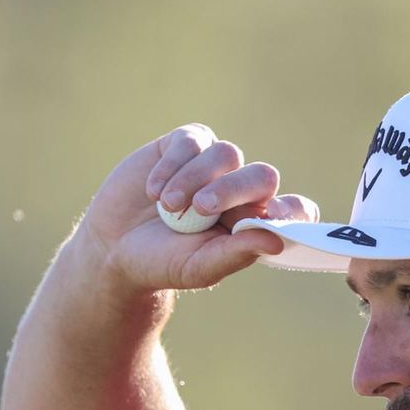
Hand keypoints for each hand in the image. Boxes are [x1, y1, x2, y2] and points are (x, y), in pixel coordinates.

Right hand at [79, 124, 317, 291]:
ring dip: (194, 180)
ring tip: (168, 208)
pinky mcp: (184, 145)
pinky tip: (153, 191)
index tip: (273, 216)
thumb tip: (276, 240)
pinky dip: (172, 167)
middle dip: (233, 191)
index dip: (293, 209)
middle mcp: (242, 190)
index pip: (295, 209)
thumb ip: (236, 254)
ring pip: (226, 154)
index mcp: (255, 222)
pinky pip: (192, 142)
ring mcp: (214, 165)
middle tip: (201, 210)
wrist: (114, 246)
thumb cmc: (163, 262)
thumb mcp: (198, 267)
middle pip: (263, 175)